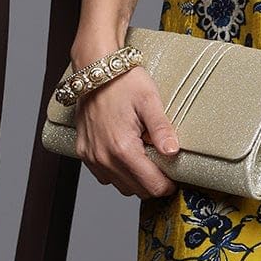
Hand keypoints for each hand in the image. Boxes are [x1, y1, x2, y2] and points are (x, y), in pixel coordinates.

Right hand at [72, 63, 181, 199]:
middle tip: (163, 164)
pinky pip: (104, 176)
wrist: (95, 69)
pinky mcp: (83, 152)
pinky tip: (127, 154)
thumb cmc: (123, 82)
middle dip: (153, 182)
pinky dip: (118, 173)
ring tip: (145, 156)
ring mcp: (91, 156)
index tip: (176, 176)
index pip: (152, 186)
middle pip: (137, 190)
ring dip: (136, 179)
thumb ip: (161, 128)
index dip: (168, 184)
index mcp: (122, 147)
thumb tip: (173, 152)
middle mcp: (103, 157)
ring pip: (121, 186)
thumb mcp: (149, 100)